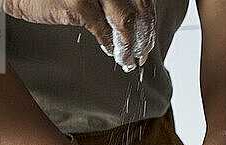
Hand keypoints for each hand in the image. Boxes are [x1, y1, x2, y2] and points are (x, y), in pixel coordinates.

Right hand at [0, 0, 155, 71]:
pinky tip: (112, 53)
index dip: (148, 20)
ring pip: (125, 20)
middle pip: (139, 6)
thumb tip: (131, 22)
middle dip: (144, 34)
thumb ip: (107, 2)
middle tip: (143, 53)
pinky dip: (111, 45)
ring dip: (130, 44)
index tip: (148, 38)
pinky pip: (103, 30)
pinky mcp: (77, 3)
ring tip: (128, 58)